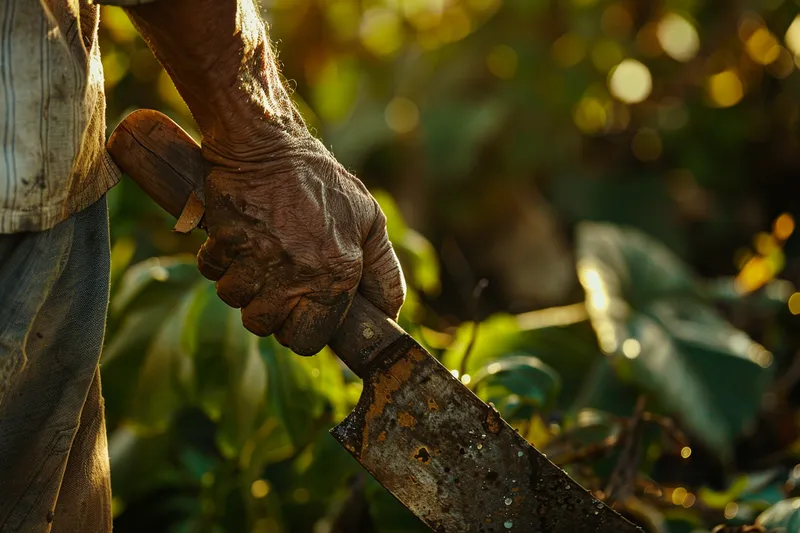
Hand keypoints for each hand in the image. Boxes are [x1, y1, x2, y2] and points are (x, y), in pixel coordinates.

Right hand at [196, 132, 405, 355]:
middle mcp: (299, 272)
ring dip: (241, 282)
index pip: (309, 340)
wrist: (268, 142)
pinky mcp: (225, 241)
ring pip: (236, 301)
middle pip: (264, 326)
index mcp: (338, 273)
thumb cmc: (322, 183)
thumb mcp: (369, 220)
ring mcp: (258, 258)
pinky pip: (212, 271)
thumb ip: (383, 271)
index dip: (301, 330)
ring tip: (256, 255)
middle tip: (274, 283)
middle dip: (266, 310)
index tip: (299, 313)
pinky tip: (237, 236)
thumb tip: (390, 313)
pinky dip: (219, 258)